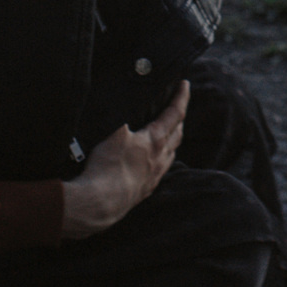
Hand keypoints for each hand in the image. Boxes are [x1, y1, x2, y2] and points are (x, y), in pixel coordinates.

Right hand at [61, 81, 189, 240]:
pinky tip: (154, 164)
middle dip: (179, 119)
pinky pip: (160, 172)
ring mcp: (153, 176)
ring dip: (173, 141)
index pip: (174, 113)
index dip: (181, 97)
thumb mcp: (114, 131)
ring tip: (169, 135)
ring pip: (170, 155)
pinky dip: (162, 161)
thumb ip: (124, 114)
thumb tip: (129, 99)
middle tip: (177, 109)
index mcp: (155, 140)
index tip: (185, 84)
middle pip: (177, 134)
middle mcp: (160, 158)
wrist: (101, 203)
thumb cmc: (108, 166)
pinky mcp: (144, 191)